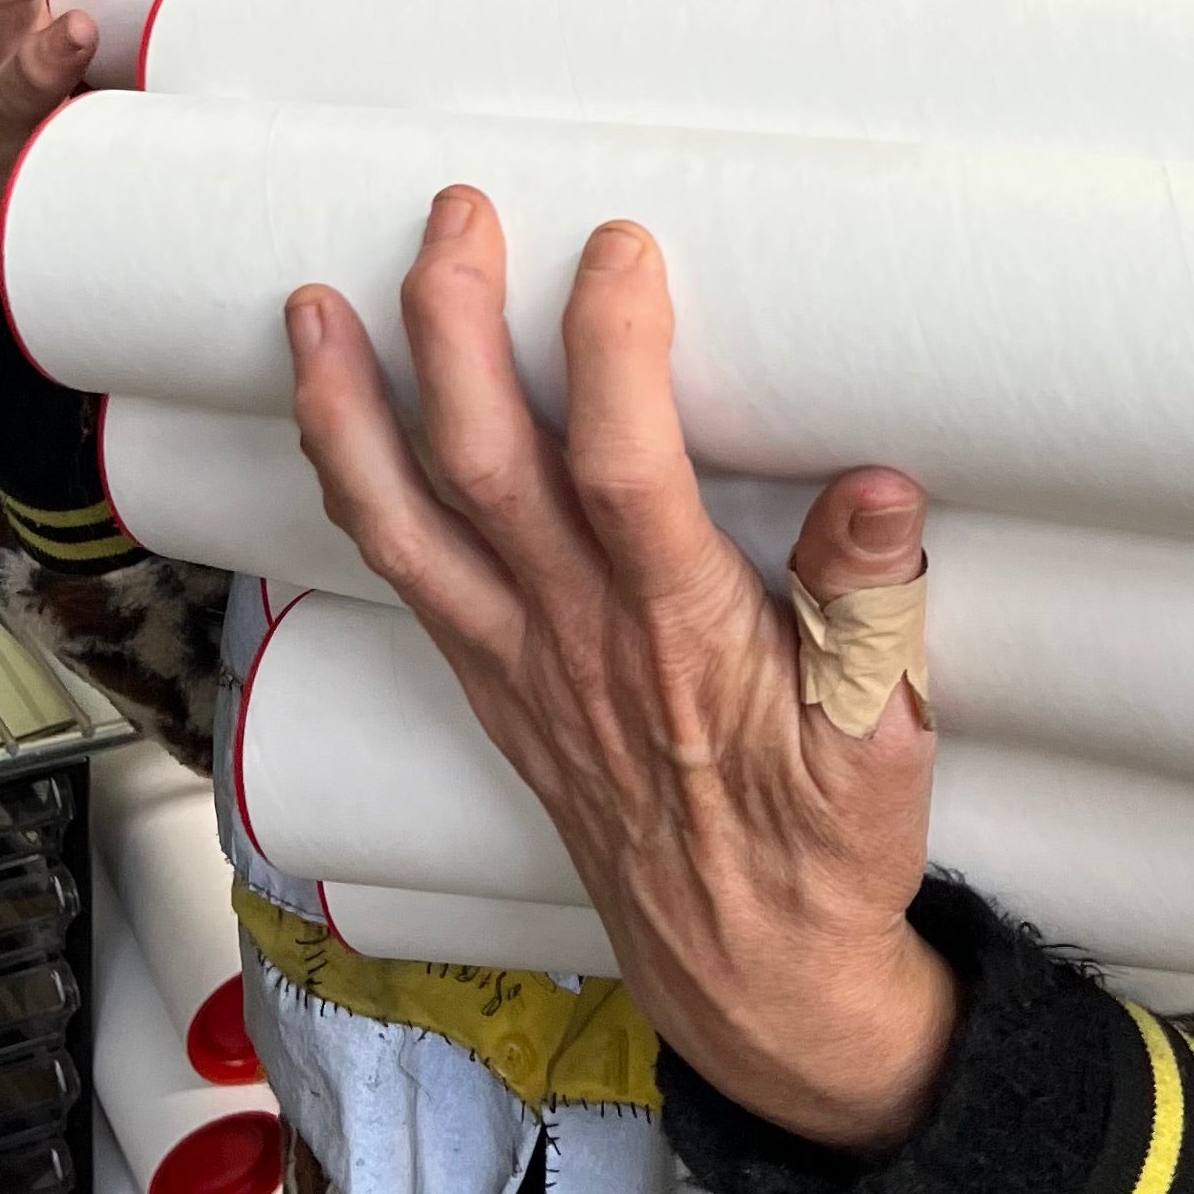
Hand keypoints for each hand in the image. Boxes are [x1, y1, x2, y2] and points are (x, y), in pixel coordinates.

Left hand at [289, 189, 953, 1154]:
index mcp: (682, 636)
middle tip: (454, 216)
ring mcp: (516, 659)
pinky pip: (398, 572)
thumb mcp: (884, 738)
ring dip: (349, 408)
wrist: (748, 977)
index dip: (613, 353)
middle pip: (486, 466)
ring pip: (404, 520)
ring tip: (309, 306)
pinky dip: (352, 488)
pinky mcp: (490, 680)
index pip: (628, 472)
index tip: (618, 248)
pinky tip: (334, 423)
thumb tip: (881, 487)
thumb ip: (873, 607)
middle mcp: (576, 637)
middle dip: (454, 329)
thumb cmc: (819, 848)